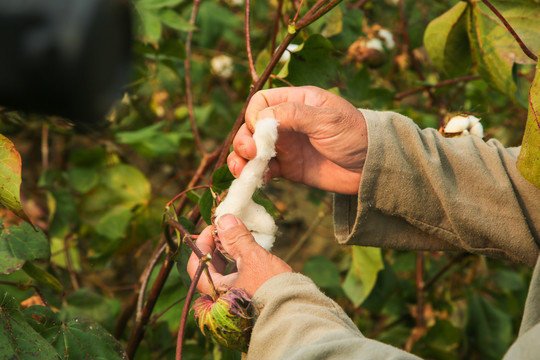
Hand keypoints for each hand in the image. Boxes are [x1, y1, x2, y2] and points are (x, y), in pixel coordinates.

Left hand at [187, 214, 291, 296]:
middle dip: (216, 247)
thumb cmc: (272, 288)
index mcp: (215, 292)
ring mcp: (232, 303)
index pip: (196, 264)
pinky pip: (233, 280)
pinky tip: (247, 256)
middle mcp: (219, 301)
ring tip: (238, 241)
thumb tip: (224, 220)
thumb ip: (237, 238)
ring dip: (227, 255)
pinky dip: (236, 266)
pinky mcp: (245, 303)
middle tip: (227, 231)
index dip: (204, 242)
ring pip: (221, 274)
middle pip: (208, 269)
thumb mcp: (254, 258)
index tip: (216, 227)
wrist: (294, 313)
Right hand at [228, 86, 367, 194]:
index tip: (260, 130)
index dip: (255, 116)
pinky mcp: (289, 168)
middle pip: (251, 127)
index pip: (262, 102)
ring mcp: (287, 146)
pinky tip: (260, 180)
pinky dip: (256, 174)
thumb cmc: (355, 135)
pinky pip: (264, 169)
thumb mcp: (327, 119)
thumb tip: (261, 117)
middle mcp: (287, 122)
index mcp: (297, 101)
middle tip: (249, 153)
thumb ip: (294, 114)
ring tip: (241, 170)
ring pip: (253, 149)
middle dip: (244, 140)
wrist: (372, 168)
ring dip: (242, 159)